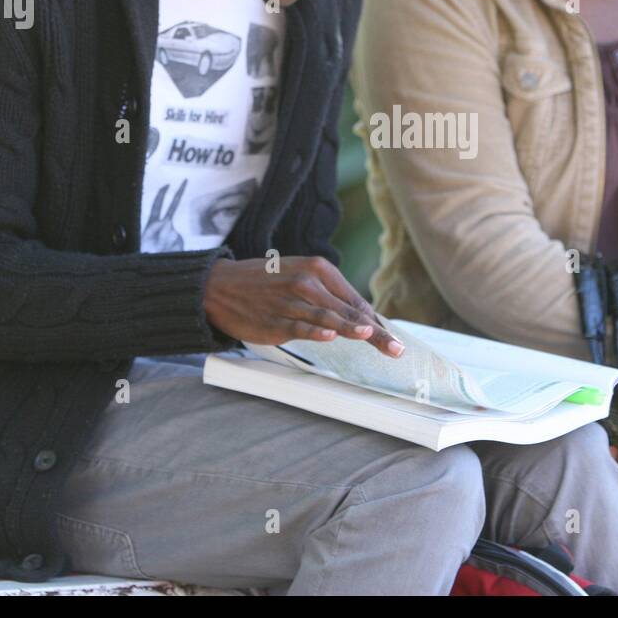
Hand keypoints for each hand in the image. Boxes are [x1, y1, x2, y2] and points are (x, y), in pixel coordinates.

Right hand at [203, 255, 403, 356]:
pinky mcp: (276, 320)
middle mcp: (308, 283)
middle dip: (376, 333)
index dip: (376, 321)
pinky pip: (300, 327)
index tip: (392, 337)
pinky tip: (331, 336)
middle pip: (349, 312)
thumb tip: (360, 316)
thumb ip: (328, 294)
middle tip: (397, 349)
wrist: (220, 286)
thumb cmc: (265, 282)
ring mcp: (291, 302)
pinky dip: (316, 331)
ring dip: (353, 330)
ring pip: (329, 318)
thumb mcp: (299, 274)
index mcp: (318, 268)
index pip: (355, 300)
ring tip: (373, 337)